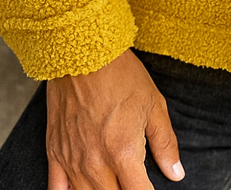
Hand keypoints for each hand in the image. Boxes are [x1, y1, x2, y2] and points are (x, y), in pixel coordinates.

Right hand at [46, 49, 183, 189]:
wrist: (83, 54)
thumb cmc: (122, 76)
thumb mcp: (154, 106)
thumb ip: (164, 144)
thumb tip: (176, 174)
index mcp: (124, 152)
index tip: (151, 189)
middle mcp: (96, 163)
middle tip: (133, 183)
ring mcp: (72, 160)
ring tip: (112, 186)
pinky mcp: (54, 152)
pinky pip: (56, 189)